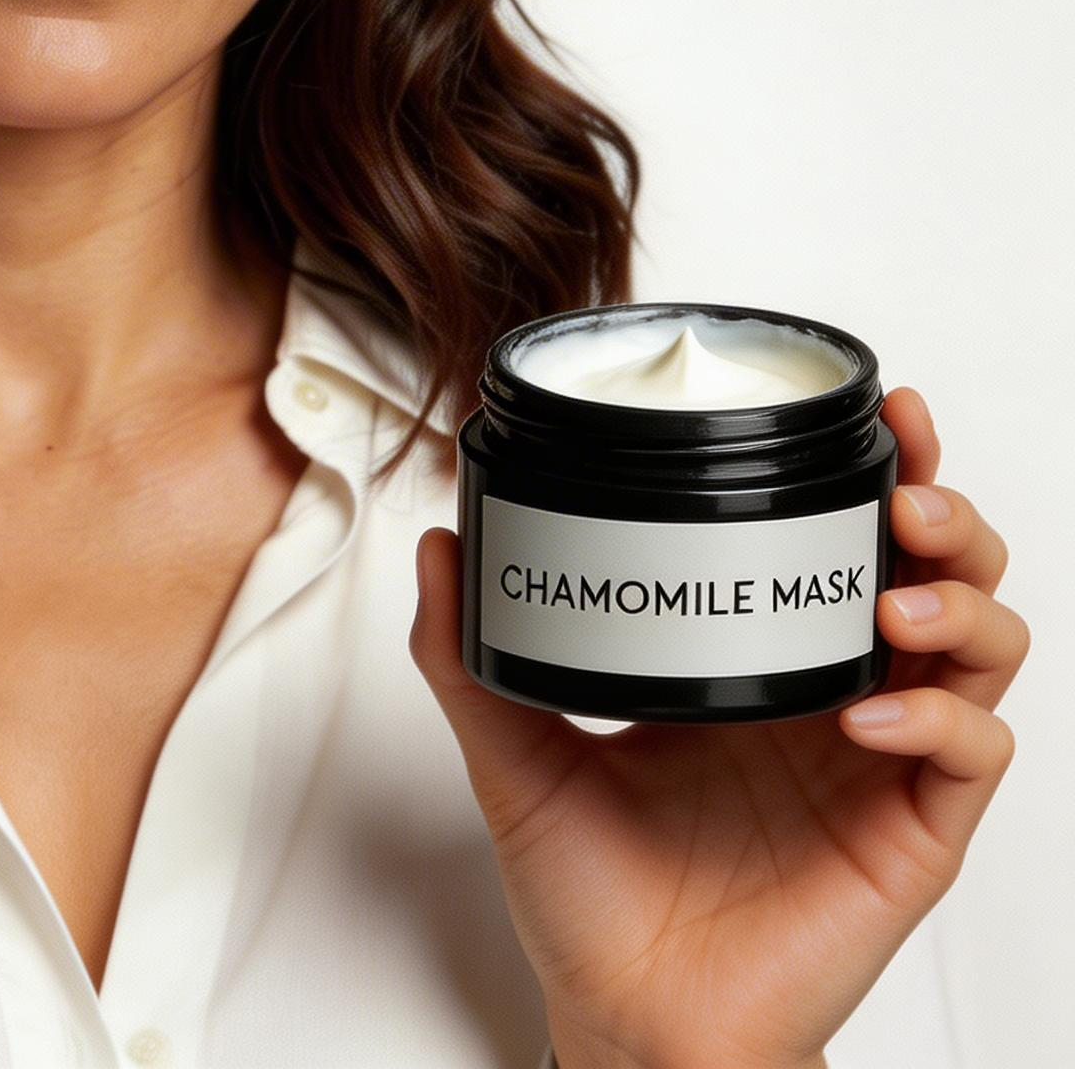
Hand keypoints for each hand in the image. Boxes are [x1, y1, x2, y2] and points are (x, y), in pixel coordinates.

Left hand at [410, 387, 1026, 1068]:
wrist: (627, 1020)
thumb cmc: (586, 899)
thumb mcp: (513, 755)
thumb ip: (469, 655)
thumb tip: (439, 547)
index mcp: (753, 661)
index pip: (837, 541)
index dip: (872, 471)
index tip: (875, 412)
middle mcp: (827, 698)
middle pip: (936, 575)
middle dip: (940, 514)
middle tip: (902, 491)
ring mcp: (878, 767)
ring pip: (982, 653)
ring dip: (958, 606)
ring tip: (896, 601)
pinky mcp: (909, 838)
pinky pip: (970, 761)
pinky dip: (939, 721)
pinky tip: (871, 713)